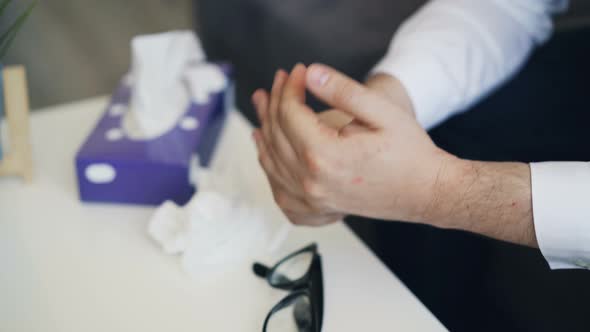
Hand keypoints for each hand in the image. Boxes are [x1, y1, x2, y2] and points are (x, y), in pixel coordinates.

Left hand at [252, 63, 455, 225]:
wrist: (427, 191)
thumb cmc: (410, 154)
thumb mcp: (382, 112)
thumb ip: (343, 91)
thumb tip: (312, 74)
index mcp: (324, 156)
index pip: (290, 113)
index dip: (291, 86)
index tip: (300, 70)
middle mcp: (312, 182)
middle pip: (276, 135)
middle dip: (274, 103)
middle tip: (279, 81)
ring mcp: (314, 200)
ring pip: (272, 164)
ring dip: (265, 133)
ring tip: (263, 111)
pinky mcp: (319, 210)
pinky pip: (282, 196)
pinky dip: (271, 175)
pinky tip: (270, 160)